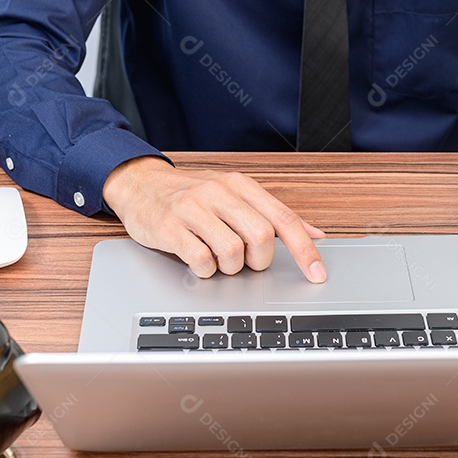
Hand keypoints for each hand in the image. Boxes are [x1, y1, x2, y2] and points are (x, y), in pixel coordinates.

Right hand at [103, 156, 327, 281]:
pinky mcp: (170, 227)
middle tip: (246, 261)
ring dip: (230, 267)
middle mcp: (219, 192)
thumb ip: (273, 214)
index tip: (317, 274)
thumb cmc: (191, 194)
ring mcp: (193, 208)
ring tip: (218, 259)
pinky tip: (200, 262)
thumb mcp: (235, 195)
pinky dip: (206, 270)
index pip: (284, 219)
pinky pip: (201, 260)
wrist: (139, 183)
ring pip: (232, 252)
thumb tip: (316, 234)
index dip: (305, 250)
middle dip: (258, 261)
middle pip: (261, 238)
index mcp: (241, 185)